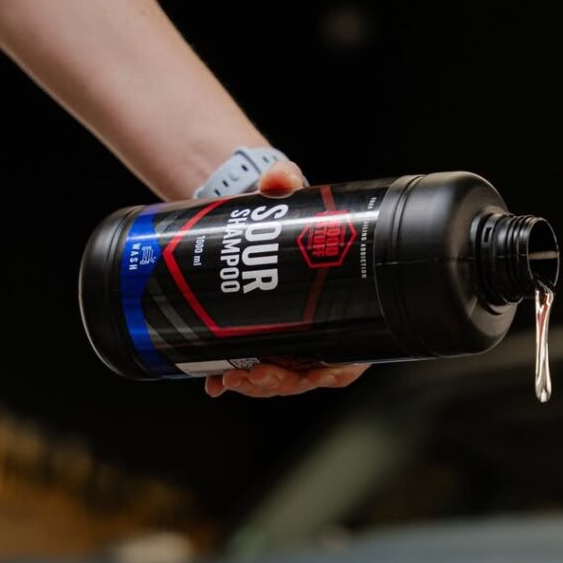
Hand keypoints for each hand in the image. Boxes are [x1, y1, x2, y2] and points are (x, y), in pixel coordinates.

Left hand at [204, 160, 370, 398]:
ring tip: (228, 379)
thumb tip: (279, 178)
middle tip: (252, 374)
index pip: (350, 358)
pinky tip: (213, 381)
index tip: (310, 371)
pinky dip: (231, 378)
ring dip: (255, 385)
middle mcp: (318, 328)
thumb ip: (284, 182)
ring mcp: (287, 336)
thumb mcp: (287, 195)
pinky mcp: (258, 335)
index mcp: (343, 304)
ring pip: (278, 377)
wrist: (253, 214)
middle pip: (308, 375)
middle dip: (280, 382)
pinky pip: (250, 368)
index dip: (333, 373)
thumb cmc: (287, 211)